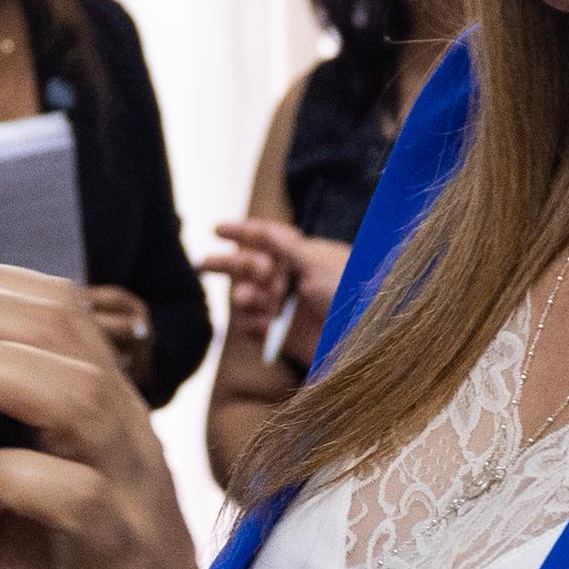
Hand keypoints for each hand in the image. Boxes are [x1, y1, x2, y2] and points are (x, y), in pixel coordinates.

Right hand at [199, 217, 348, 361]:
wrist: (364, 339)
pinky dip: (251, 325)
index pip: (267, 238)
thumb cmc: (349, 293)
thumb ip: (287, 247)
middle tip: (205, 264)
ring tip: (245, 300)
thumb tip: (265, 230)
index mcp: (302, 256)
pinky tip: (262, 326)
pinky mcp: (283, 335)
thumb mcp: (318, 263)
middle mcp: (291, 279)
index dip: (241, 232)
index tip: (216, 229)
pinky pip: (255, 328)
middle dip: (228, 264)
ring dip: (244, 296)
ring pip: (249, 297)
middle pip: (250, 266)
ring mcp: (286, 307)